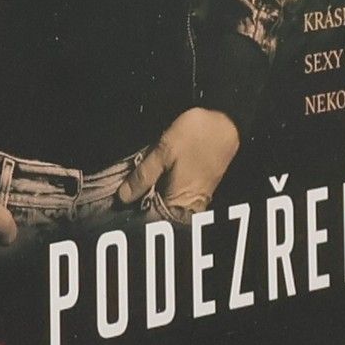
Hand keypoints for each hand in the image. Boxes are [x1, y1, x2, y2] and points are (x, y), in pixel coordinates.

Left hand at [116, 107, 242, 218]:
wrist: (228, 122)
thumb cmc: (197, 136)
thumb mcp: (164, 151)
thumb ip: (143, 176)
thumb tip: (123, 197)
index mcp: (179, 204)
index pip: (150, 222)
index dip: (132, 214)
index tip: (116, 205)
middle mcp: (190, 207)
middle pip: (159, 216)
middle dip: (141, 206)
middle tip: (122, 194)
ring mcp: (196, 198)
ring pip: (167, 205)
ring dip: (151, 197)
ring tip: (134, 185)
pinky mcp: (199, 188)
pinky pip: (176, 196)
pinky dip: (162, 190)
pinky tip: (152, 179)